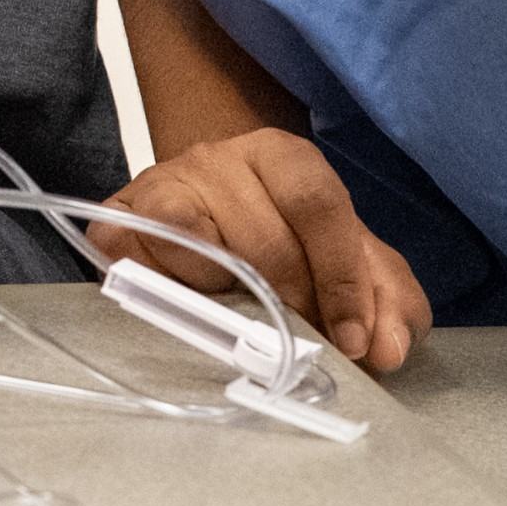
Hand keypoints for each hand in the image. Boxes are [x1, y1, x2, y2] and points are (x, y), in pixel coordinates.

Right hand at [99, 128, 428, 373]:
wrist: (199, 224)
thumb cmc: (285, 247)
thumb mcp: (351, 268)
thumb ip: (388, 302)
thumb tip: (387, 349)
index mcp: (282, 156)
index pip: (317, 203)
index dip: (341, 276)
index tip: (352, 339)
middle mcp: (218, 157)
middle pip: (265, 237)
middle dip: (294, 306)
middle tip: (304, 346)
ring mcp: (163, 182)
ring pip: (197, 240)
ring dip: (230, 299)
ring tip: (248, 323)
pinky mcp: (118, 216)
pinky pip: (136, 248)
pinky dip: (165, 282)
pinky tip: (189, 301)